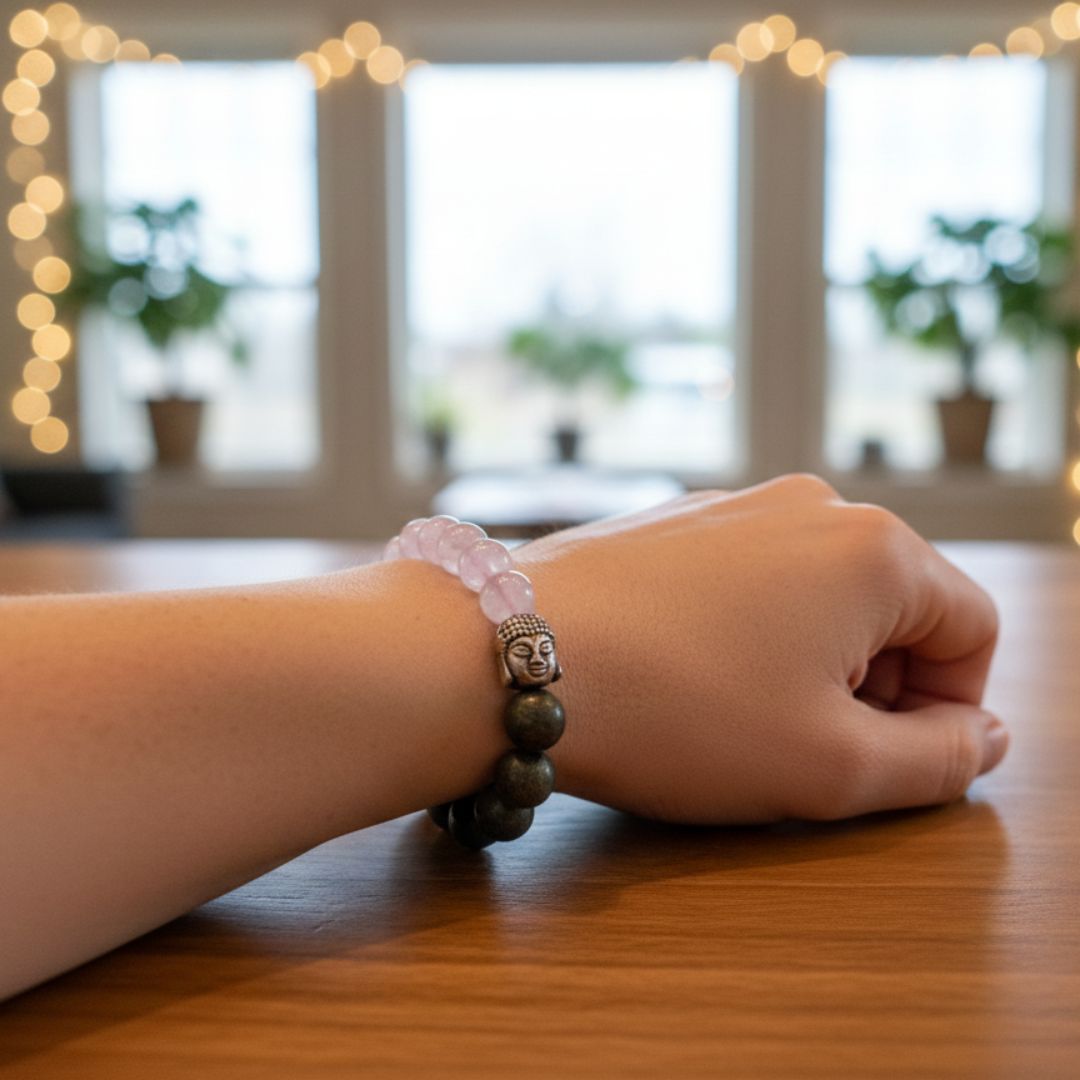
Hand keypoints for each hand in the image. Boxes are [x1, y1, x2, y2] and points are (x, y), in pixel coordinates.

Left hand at [517, 475, 1004, 823]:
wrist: (509, 654)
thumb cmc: (677, 711)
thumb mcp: (830, 767)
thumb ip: (937, 761)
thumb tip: (982, 736)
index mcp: (874, 549)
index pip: (973, 629)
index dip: (947, 712)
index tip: (884, 762)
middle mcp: (810, 505)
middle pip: (894, 608)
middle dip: (872, 688)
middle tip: (803, 748)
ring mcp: (733, 505)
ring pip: (815, 598)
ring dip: (803, 667)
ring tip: (734, 717)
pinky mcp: (673, 522)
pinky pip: (747, 584)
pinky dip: (744, 637)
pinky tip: (686, 678)